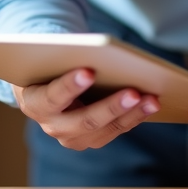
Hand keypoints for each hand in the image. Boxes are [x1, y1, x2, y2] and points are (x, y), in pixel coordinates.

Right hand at [13, 68, 159, 150]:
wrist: (43, 85)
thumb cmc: (50, 65)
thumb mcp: (50, 59)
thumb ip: (66, 55)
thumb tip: (101, 49)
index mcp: (35, 103)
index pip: (52, 96)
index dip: (69, 85)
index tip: (88, 71)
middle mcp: (52, 126)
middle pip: (84, 120)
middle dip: (111, 106)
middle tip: (134, 92)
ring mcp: (72, 137)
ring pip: (104, 130)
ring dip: (131, 114)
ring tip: (152, 99)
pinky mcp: (91, 139)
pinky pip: (115, 130)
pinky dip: (134, 117)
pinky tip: (151, 103)